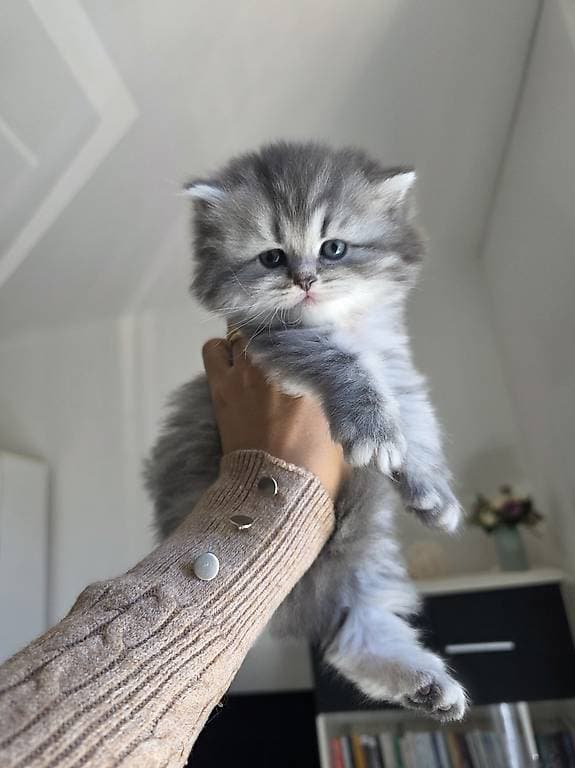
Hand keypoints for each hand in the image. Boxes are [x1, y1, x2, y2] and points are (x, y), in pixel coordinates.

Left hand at [202, 336, 346, 498]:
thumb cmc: (319, 464)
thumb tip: (347, 386)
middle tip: (282, 343)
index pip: (312, 327)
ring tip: (256, 354)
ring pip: (243, 330)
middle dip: (278, 330)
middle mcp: (282, 360)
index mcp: (316, 370)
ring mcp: (249, 370)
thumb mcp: (344, 426)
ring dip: (249, 339)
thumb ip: (343, 400)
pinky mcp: (222, 385)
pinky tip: (231, 363)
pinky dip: (221, 350)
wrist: (279, 490)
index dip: (309, 327)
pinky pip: (213, 348)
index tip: (310, 332)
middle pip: (275, 322)